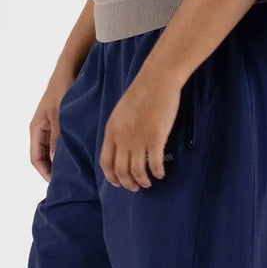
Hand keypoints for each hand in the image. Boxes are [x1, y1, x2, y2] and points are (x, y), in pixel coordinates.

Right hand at [28, 63, 79, 180]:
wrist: (69, 68)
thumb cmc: (62, 89)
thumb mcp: (60, 117)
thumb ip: (57, 139)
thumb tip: (55, 162)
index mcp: (36, 129)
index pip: (36, 159)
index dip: (45, 173)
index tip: (58, 183)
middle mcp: (42, 129)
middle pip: (44, 156)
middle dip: (55, 169)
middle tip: (70, 181)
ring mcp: (51, 125)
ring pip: (54, 149)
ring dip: (62, 159)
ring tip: (77, 170)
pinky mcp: (61, 121)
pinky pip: (62, 140)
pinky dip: (69, 148)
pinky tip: (82, 153)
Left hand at [99, 70, 182, 190]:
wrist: (156, 80)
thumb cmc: (141, 93)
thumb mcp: (120, 113)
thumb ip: (118, 130)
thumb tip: (121, 146)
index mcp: (111, 132)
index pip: (106, 162)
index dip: (111, 176)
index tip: (118, 183)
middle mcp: (122, 139)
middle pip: (121, 171)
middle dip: (127, 183)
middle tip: (135, 187)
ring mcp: (139, 140)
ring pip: (137, 171)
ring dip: (142, 181)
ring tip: (148, 183)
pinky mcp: (156, 138)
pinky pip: (155, 164)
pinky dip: (157, 172)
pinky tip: (161, 174)